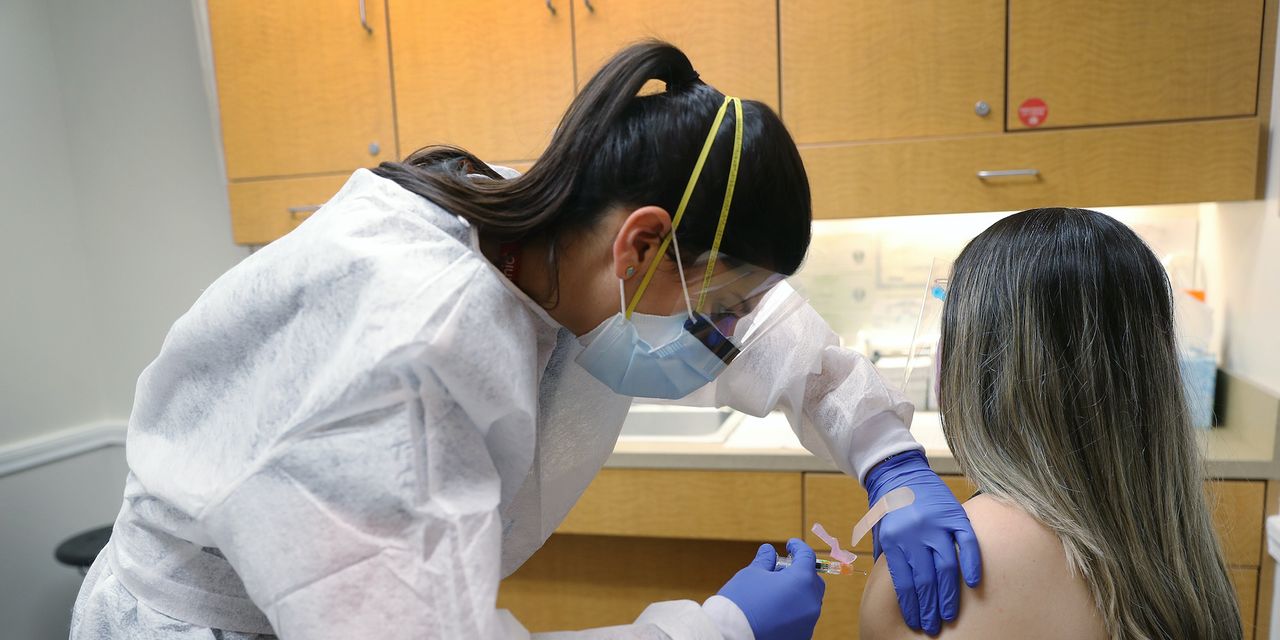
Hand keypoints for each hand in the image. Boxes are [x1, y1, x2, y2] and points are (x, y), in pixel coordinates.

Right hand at [716, 538, 825, 639]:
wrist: (733, 636)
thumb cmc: (742, 602)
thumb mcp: (752, 574)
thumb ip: (765, 561)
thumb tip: (769, 551)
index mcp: (801, 581)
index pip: (807, 557)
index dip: (798, 547)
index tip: (790, 544)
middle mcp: (811, 602)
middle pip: (813, 580)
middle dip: (800, 571)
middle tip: (781, 569)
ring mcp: (808, 622)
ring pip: (808, 601)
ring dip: (797, 592)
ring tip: (774, 591)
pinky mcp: (802, 636)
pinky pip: (802, 618)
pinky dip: (793, 610)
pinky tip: (775, 609)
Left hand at [866, 451, 981, 635]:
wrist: (899, 471)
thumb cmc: (888, 507)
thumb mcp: (881, 532)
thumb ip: (890, 558)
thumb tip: (899, 591)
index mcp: (894, 540)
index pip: (905, 582)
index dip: (912, 606)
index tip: (917, 622)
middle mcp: (914, 534)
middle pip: (925, 580)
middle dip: (929, 607)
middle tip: (934, 626)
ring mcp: (936, 524)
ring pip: (946, 567)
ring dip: (949, 595)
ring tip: (949, 615)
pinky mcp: (954, 515)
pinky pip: (967, 543)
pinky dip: (972, 564)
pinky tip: (975, 583)